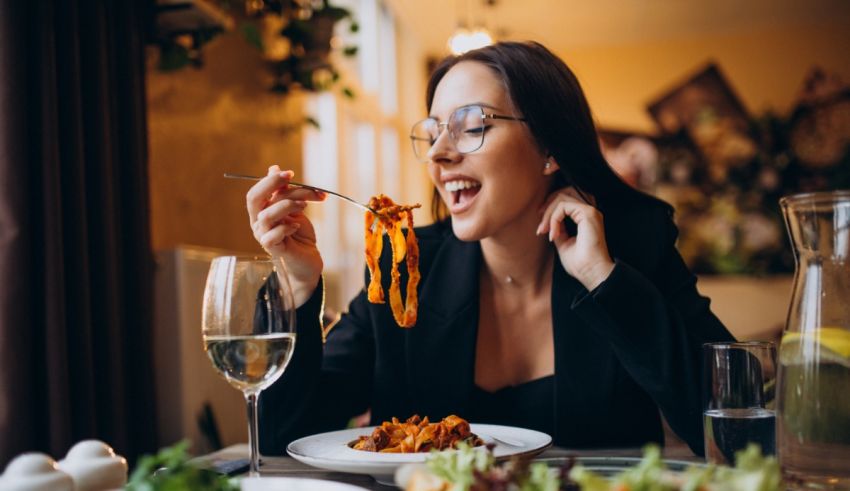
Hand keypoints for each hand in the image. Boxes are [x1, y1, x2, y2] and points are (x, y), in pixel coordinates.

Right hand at [246, 165, 325, 305]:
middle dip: (272, 185)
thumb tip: (273, 168)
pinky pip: (271, 236)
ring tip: (304, 206)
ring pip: (266, 215)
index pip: (257, 191)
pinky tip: (297, 226)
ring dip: (287, 205)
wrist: (308, 259)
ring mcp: (263, 236)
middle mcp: (258, 222)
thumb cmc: (300, 234)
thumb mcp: (295, 208)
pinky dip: (286, 227)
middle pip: (254, 199)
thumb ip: (284, 191)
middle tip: (292, 178)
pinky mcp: (272, 249)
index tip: (290, 173)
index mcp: (261, 210)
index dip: (270, 180)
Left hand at [537, 187, 614, 290]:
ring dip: (549, 213)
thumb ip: (558, 229)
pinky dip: (553, 219)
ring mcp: (590, 211)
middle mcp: (589, 212)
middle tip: (541, 228)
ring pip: (561, 198)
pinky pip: (563, 206)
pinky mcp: (588, 213)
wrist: (591, 273)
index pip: (565, 202)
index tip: (541, 230)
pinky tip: (554, 234)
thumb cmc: (580, 263)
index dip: (549, 211)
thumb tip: (548, 222)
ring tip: (544, 230)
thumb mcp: (563, 242)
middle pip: (562, 195)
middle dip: (547, 208)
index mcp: (585, 218)